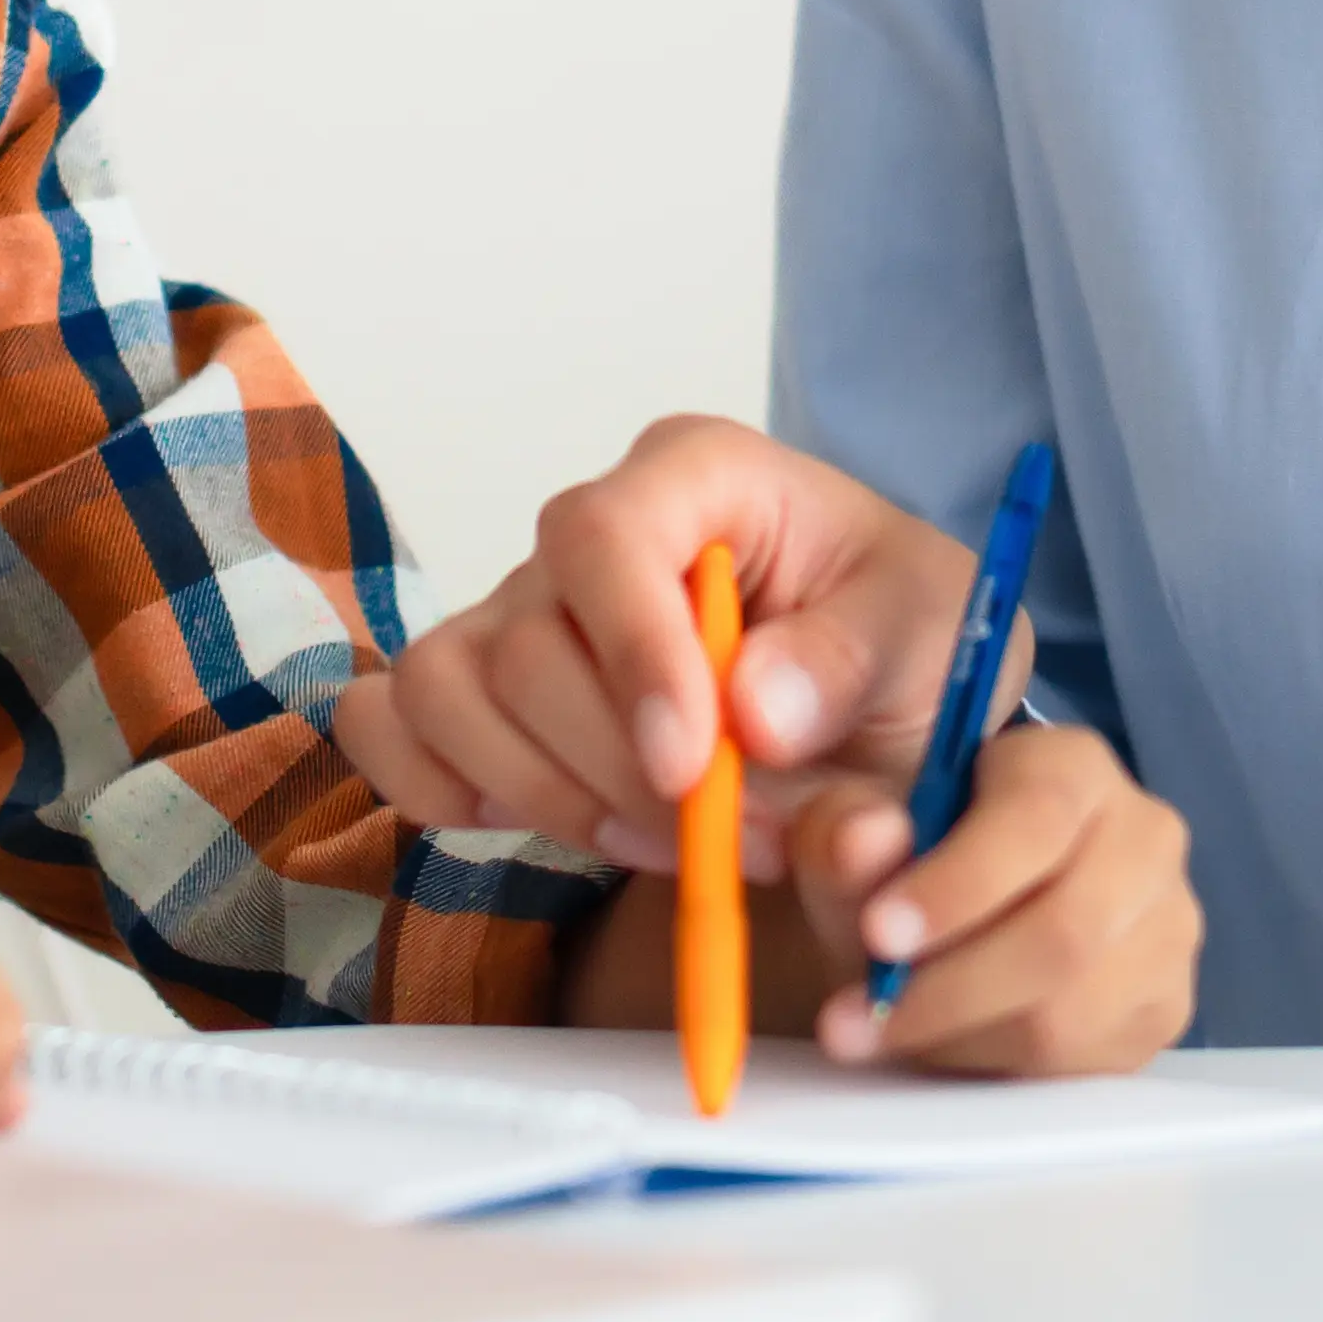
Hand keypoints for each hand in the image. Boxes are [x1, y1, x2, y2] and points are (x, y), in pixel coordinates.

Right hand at [337, 415, 976, 850]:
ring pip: (446, 692)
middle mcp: (586, 535)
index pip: (602, 533)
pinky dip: (439, 789)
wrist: (877, 721)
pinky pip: (389, 729)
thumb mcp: (934, 634)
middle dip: (619, 769)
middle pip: (524, 642)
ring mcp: (517, 613)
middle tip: (730, 844)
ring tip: (666, 844)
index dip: (631, 654)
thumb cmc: (898, 649)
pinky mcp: (476, 695)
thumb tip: (754, 707)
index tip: (694, 769)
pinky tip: (543, 820)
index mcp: (695, 477)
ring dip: (548, 797)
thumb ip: (854, 659)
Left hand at [758, 718, 1198, 1077]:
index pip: (1038, 819)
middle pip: (1065, 931)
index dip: (959, 884)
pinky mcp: (1164, 1007)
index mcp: (1073, 766)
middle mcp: (1144, 836)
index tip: (879, 934)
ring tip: (879, 1033)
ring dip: (960, 1035)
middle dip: (949, 986)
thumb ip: (846, 828)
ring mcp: (1169, 926)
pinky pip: (1083, 1062)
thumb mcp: (853, 835)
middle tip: (853, 1016)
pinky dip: (997, 1066)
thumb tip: (865, 839)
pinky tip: (941, 1046)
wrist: (941, 929)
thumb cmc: (903, 867)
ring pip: (1071, 1010)